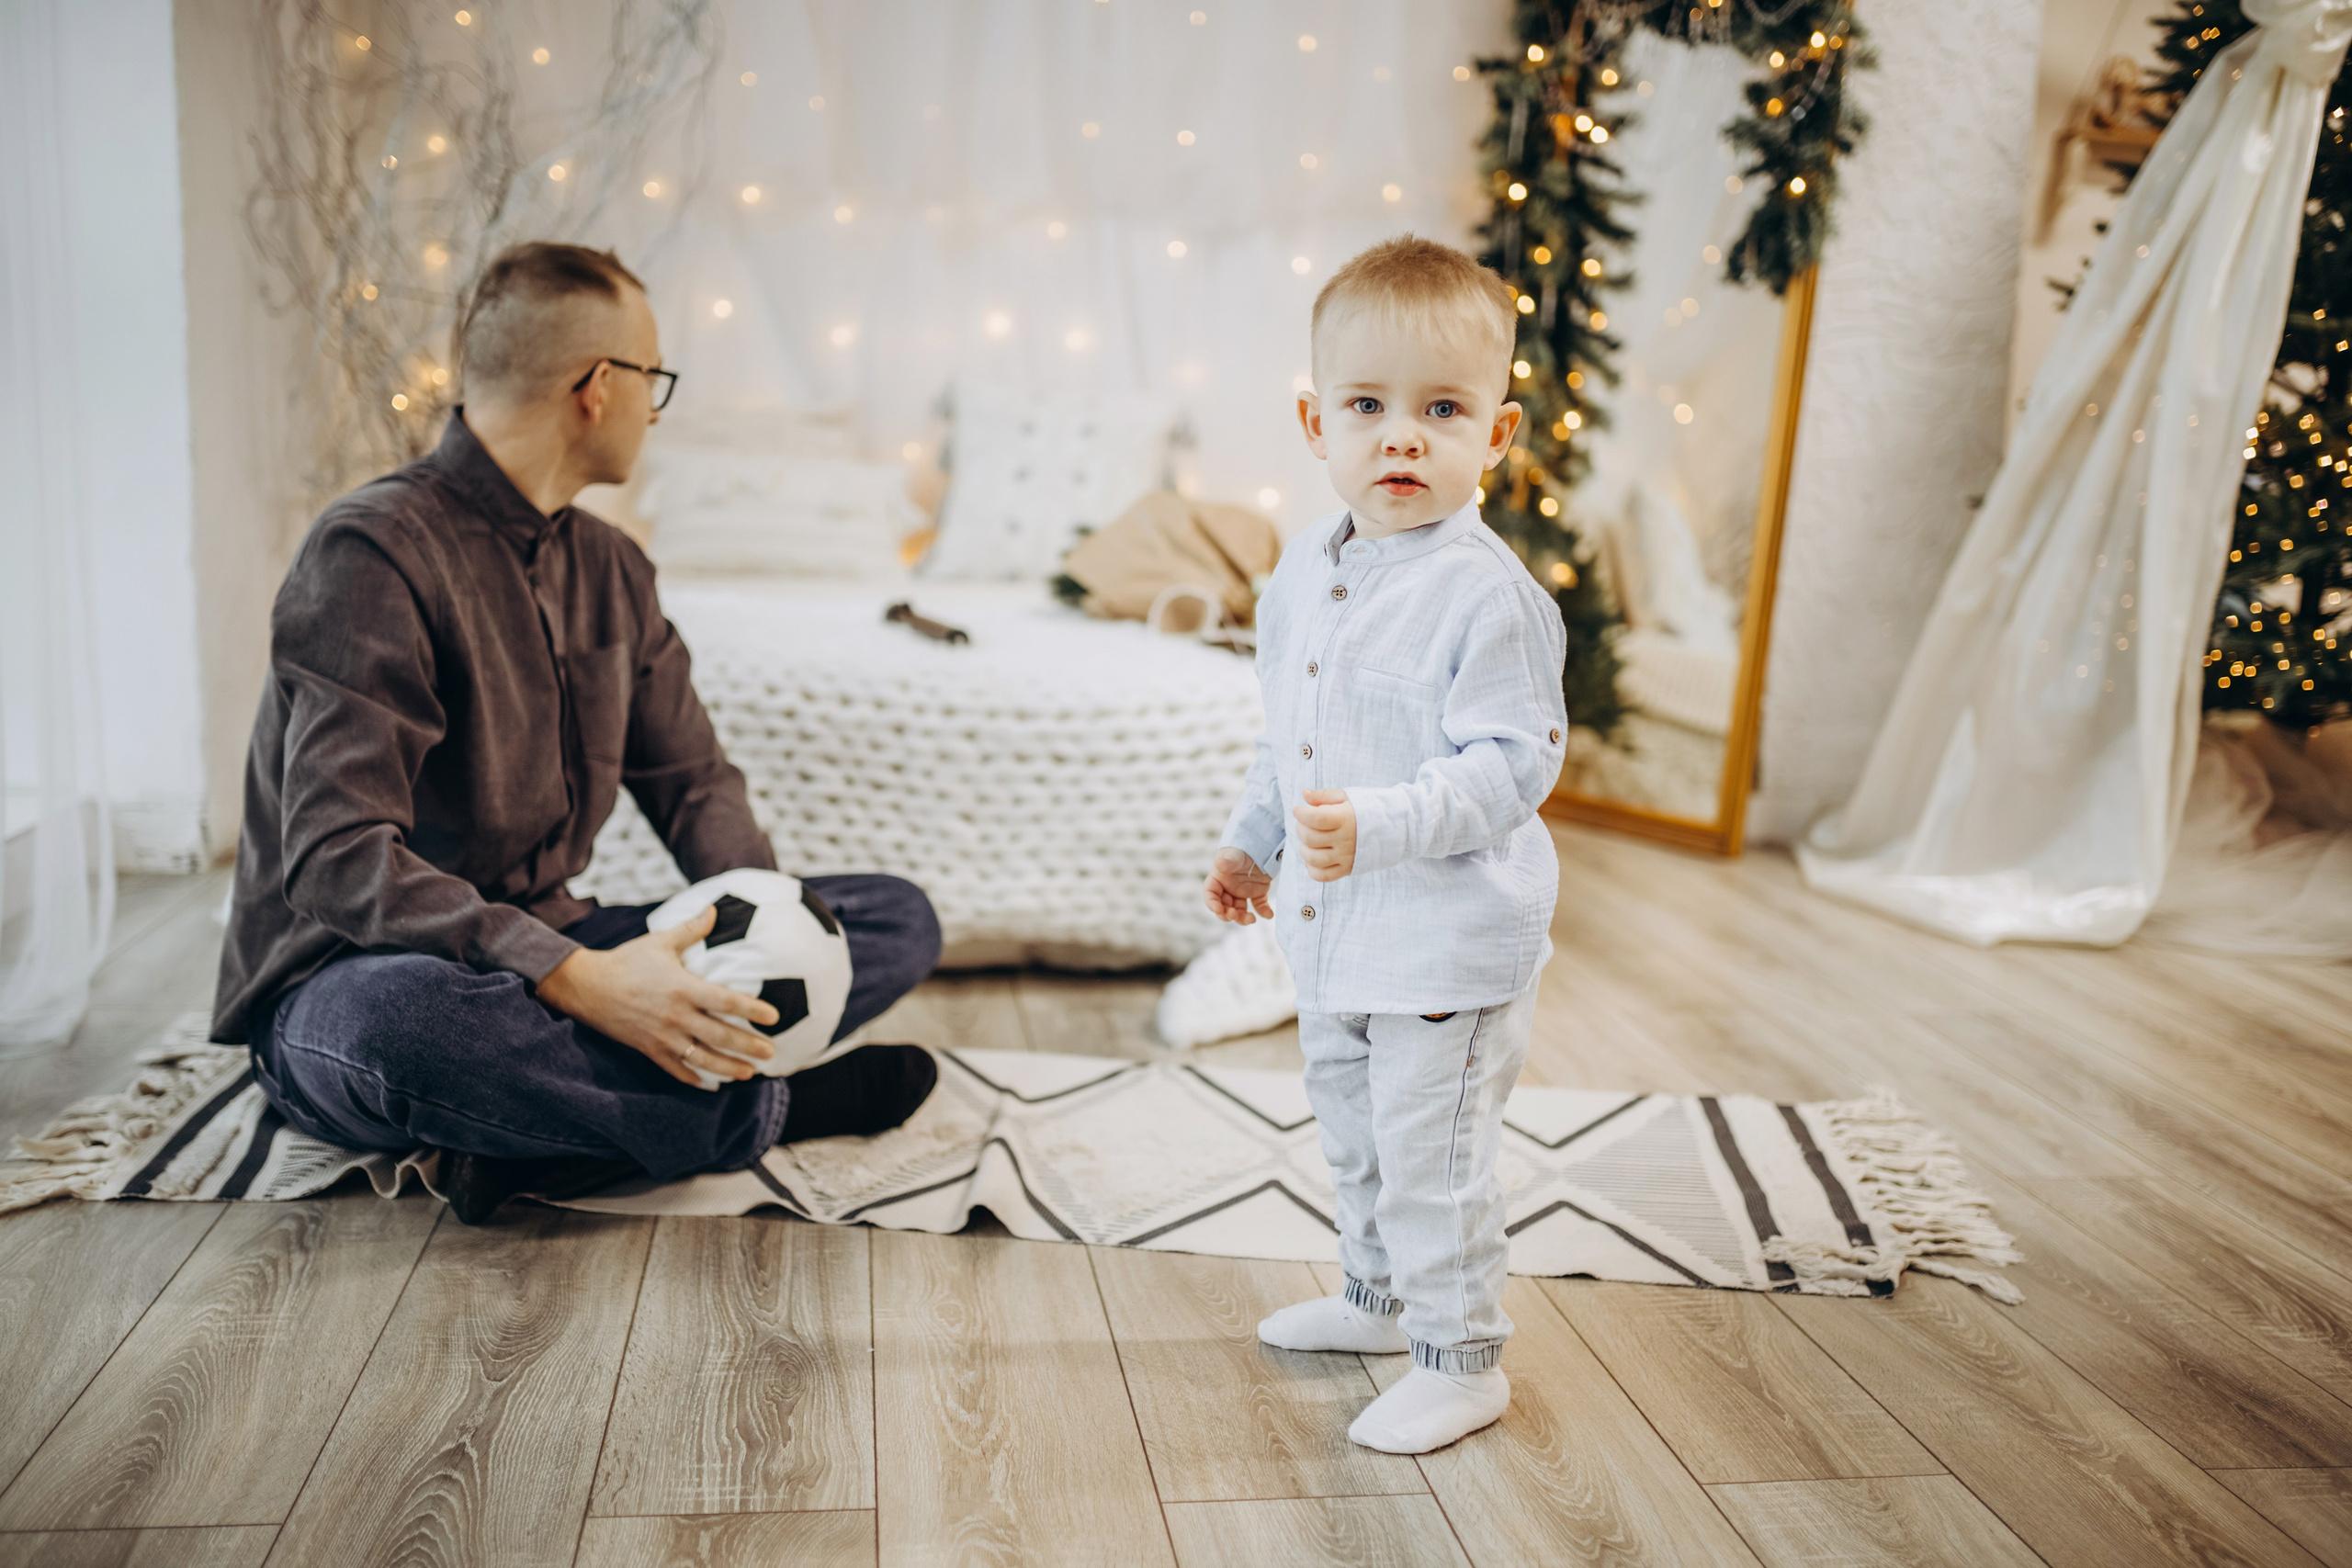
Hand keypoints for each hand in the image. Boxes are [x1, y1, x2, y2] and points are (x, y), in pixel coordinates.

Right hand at [536, 905, 781, 1086]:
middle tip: (771, 1053)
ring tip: (749, 1073)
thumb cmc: (627, 961)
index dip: (752, 1010)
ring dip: (728, 1068)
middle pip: (720, 1035)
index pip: (726, 1001)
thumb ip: (690, 929)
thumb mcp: (660, 942)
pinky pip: (674, 1069)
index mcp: (683, 988)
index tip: (774, 1018)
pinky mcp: (648, 1049)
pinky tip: (709, 1084)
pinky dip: (692, 1077)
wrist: (586, 986)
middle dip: (748, 1046)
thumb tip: (714, 910)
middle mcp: (676, 1016)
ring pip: (702, 1058)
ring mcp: (662, 1036)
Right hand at [1203, 847, 1274, 923]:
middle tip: (1235, 914)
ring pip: (1240, 910)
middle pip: (1224, 907)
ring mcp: (1243, 892)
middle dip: (1228, 914)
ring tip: (1252, 919)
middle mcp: (1228, 888)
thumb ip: (1228, 861)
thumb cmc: (1242, 848)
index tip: (1218, 909)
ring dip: (1243, 917)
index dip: (1212, 904)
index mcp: (1218, 879)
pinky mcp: (1257, 892)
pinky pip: (1259, 905)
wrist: (1260, 843)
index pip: (1210, 895)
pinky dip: (1264, 911)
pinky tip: (1269, 915)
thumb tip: (1220, 864)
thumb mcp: (1234, 855)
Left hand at [1293, 790, 1356, 882]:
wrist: (1392, 829)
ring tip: (1307, 841)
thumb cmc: (1365, 810)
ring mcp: (1346, 857)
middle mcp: (1345, 839)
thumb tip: (1304, 793)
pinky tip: (1313, 857)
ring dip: (1304, 849)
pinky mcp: (1347, 869)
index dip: (1301, 813)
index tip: (1298, 810)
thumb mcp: (1347, 797)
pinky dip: (1312, 869)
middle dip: (1300, 828)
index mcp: (1346, 818)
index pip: (1316, 818)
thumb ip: (1324, 795)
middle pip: (1310, 838)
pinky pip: (1323, 876)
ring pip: (1313, 859)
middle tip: (1303, 823)